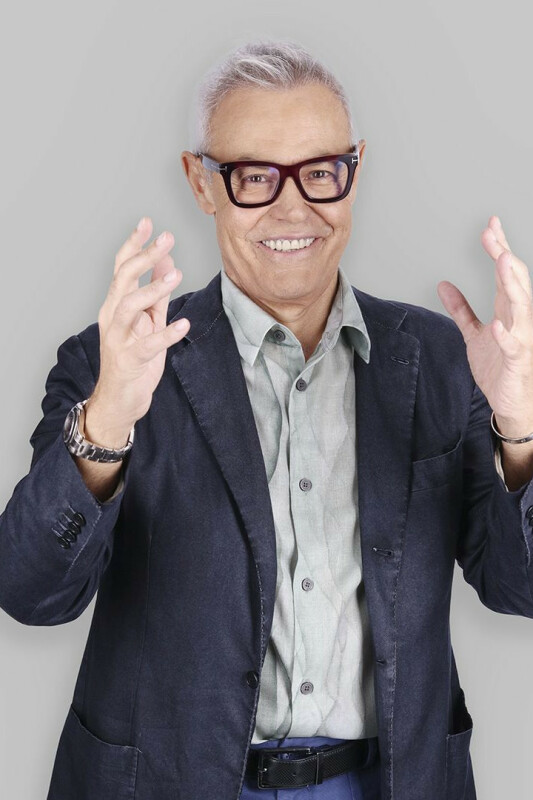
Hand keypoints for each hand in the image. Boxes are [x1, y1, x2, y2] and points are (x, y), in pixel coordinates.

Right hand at [87, 217, 189, 433]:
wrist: (120, 399)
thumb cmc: (134, 358)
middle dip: (145, 255)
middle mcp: (112, 317)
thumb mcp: (148, 320)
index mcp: (116, 304)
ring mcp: (118, 338)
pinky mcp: (130, 360)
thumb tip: (166, 260)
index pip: (121, 267)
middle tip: (168, 238)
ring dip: (154, 289)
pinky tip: (184, 324)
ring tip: (178, 275)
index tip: (148, 221)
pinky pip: (148, 344)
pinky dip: (167, 333)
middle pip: (123, 279)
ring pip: (130, 306)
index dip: (134, 243)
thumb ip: (157, 293)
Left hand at [437, 215, 532, 433]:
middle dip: (504, 257)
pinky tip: (497, 324)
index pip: (503, 273)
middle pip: (513, 282)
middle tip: (492, 234)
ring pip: (521, 306)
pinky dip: (506, 334)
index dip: (498, 248)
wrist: (510, 401)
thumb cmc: (498, 367)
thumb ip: (461, 309)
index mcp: (507, 310)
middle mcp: (518, 319)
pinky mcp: (517, 361)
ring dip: (512, 283)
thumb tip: (443, 284)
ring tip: (503, 260)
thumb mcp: (473, 334)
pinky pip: (514, 345)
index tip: (491, 224)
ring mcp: (521, 338)